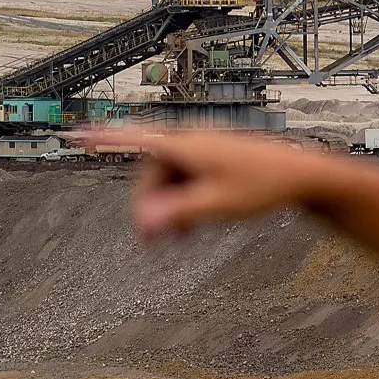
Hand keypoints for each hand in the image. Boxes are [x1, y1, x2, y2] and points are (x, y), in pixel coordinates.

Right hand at [77, 128, 329, 242]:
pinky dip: (183, 202)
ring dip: (168, 209)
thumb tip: (146, 223)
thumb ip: (178, 213)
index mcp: (187, 145)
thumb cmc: (264, 184)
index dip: (104, 138)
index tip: (76, 135)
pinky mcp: (215, 160)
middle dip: (148, 206)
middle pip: (152, 173)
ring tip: (176, 242)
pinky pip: (186, 180)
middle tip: (151, 244)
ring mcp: (204, 150)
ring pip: (169, 180)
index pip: (136, 139)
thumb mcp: (218, 205)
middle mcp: (192, 141)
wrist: (302, 173)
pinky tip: (190, 229)